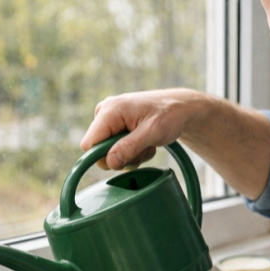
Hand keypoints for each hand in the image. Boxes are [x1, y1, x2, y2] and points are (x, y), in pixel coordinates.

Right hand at [80, 88, 206, 169]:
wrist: (180, 108)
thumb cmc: (169, 115)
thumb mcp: (153, 132)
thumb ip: (130, 147)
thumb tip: (110, 162)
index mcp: (110, 110)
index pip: (89, 143)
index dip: (103, 156)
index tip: (124, 158)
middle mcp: (104, 112)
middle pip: (98, 151)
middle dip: (121, 156)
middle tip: (142, 149)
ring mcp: (109, 119)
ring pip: (108, 152)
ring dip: (130, 155)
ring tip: (146, 144)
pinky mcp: (114, 126)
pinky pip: (115, 149)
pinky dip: (132, 151)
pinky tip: (144, 142)